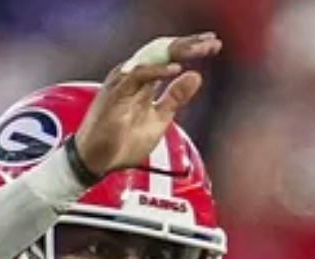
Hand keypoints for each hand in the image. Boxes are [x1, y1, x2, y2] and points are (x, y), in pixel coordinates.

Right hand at [73, 32, 222, 174]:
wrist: (98, 160)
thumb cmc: (123, 140)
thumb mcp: (160, 118)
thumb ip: (175, 97)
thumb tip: (196, 75)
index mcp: (143, 79)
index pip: (170, 56)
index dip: (192, 49)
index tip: (215, 45)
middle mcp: (133, 75)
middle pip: (163, 51)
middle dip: (190, 44)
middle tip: (214, 42)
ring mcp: (123, 81)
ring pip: (153, 57)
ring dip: (178, 52)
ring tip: (201, 49)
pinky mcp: (115, 92)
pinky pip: (138, 74)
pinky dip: (158, 70)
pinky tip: (177, 69)